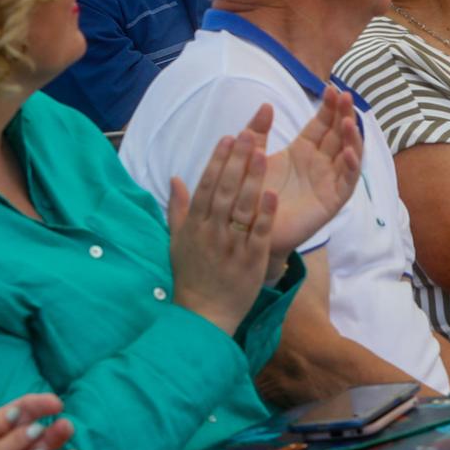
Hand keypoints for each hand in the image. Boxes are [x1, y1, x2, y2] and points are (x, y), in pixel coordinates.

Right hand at [168, 130, 278, 335]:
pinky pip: (259, 233)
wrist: (203, 315)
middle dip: (237, 161)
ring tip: (264, 154)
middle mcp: (212, 232)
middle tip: (249, 134)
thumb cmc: (191, 275)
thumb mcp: (178, 241)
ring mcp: (232, 245)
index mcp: (195, 225)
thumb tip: (176, 179)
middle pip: (225, 191)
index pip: (206, 186)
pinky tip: (273, 193)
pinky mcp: (251, 260)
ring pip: (243, 207)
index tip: (228, 138)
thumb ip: (178, 209)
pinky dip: (265, 213)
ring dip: (253, 180)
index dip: (218, 161)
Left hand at [240, 94, 363, 259]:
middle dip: (344, 114)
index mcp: (304, 150)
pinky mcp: (332, 200)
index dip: (329, 107)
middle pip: (339, 134)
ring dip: (352, 137)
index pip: (322, 123)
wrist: (248, 230)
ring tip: (348, 121)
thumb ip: (257, 133)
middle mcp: (320, 163)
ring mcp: (329, 180)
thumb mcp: (252, 158)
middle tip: (346, 96)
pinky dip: (351, 167)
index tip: (331, 89)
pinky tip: (349, 153)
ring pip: (349, 154)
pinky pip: (347, 181)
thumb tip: (266, 105)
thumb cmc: (251, 194)